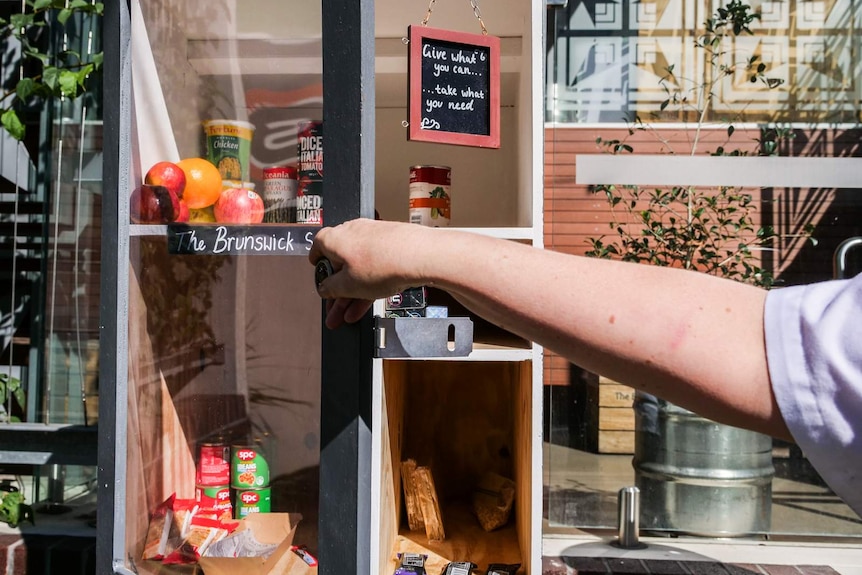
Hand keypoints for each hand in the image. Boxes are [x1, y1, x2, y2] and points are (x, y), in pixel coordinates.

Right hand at [309, 218, 430, 327]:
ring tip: (351, 314)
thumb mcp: (348, 285)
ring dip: (353, 292)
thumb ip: (331, 288)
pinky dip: (370, 282)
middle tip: (335, 310)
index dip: (318, 267)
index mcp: (335, 238)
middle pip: (340, 264)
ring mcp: (373, 237)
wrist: (419, 255)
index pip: (318, 248)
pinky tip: (369, 301)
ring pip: (358, 268)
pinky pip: (375, 266)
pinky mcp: (390, 244)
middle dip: (337, 291)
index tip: (320, 280)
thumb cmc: (383, 263)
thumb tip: (325, 288)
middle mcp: (353, 233)